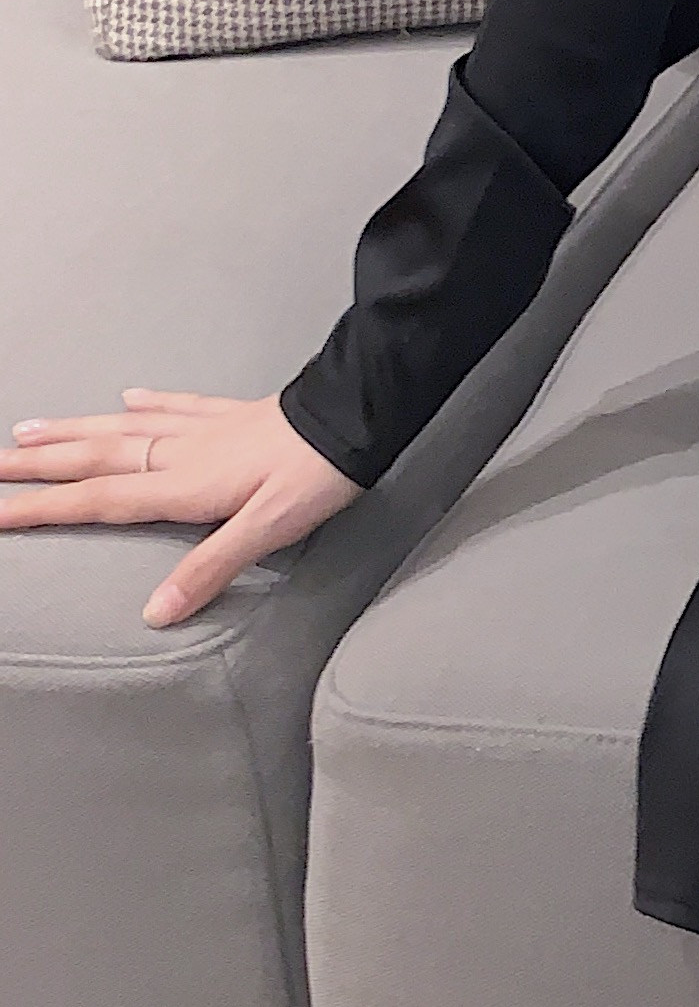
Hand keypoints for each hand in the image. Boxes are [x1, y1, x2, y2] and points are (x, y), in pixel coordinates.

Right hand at [1, 389, 364, 625]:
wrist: (358, 415)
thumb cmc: (318, 476)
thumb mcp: (267, 529)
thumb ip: (209, 569)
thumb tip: (153, 612)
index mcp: (184, 485)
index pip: (98, 500)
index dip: (42, 509)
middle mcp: (184, 452)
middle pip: (97, 457)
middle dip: (39, 463)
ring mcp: (207, 428)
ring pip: (126, 427)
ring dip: (75, 429)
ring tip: (29, 428)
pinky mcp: (235, 413)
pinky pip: (179, 404)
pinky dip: (149, 401)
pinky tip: (129, 394)